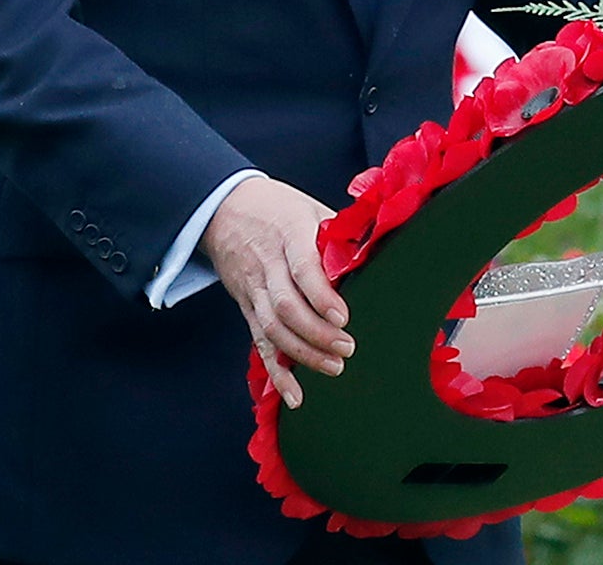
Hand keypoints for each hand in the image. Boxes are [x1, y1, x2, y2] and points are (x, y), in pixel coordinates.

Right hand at [202, 175, 352, 409]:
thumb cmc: (279, 208)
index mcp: (289, 233)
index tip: (343, 317)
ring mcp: (253, 288)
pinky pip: (259, 342)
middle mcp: (267, 263)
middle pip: (286, 305)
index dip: (321, 296)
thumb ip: (339, 233)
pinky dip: (275, 371)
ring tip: (333, 368)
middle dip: (316, 332)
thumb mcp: (311, 208)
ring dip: (301, 354)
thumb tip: (379, 252)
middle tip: (347, 349)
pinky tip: (293, 394)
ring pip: (271, 328)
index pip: (303, 268)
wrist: (224, 208)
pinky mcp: (246, 307)